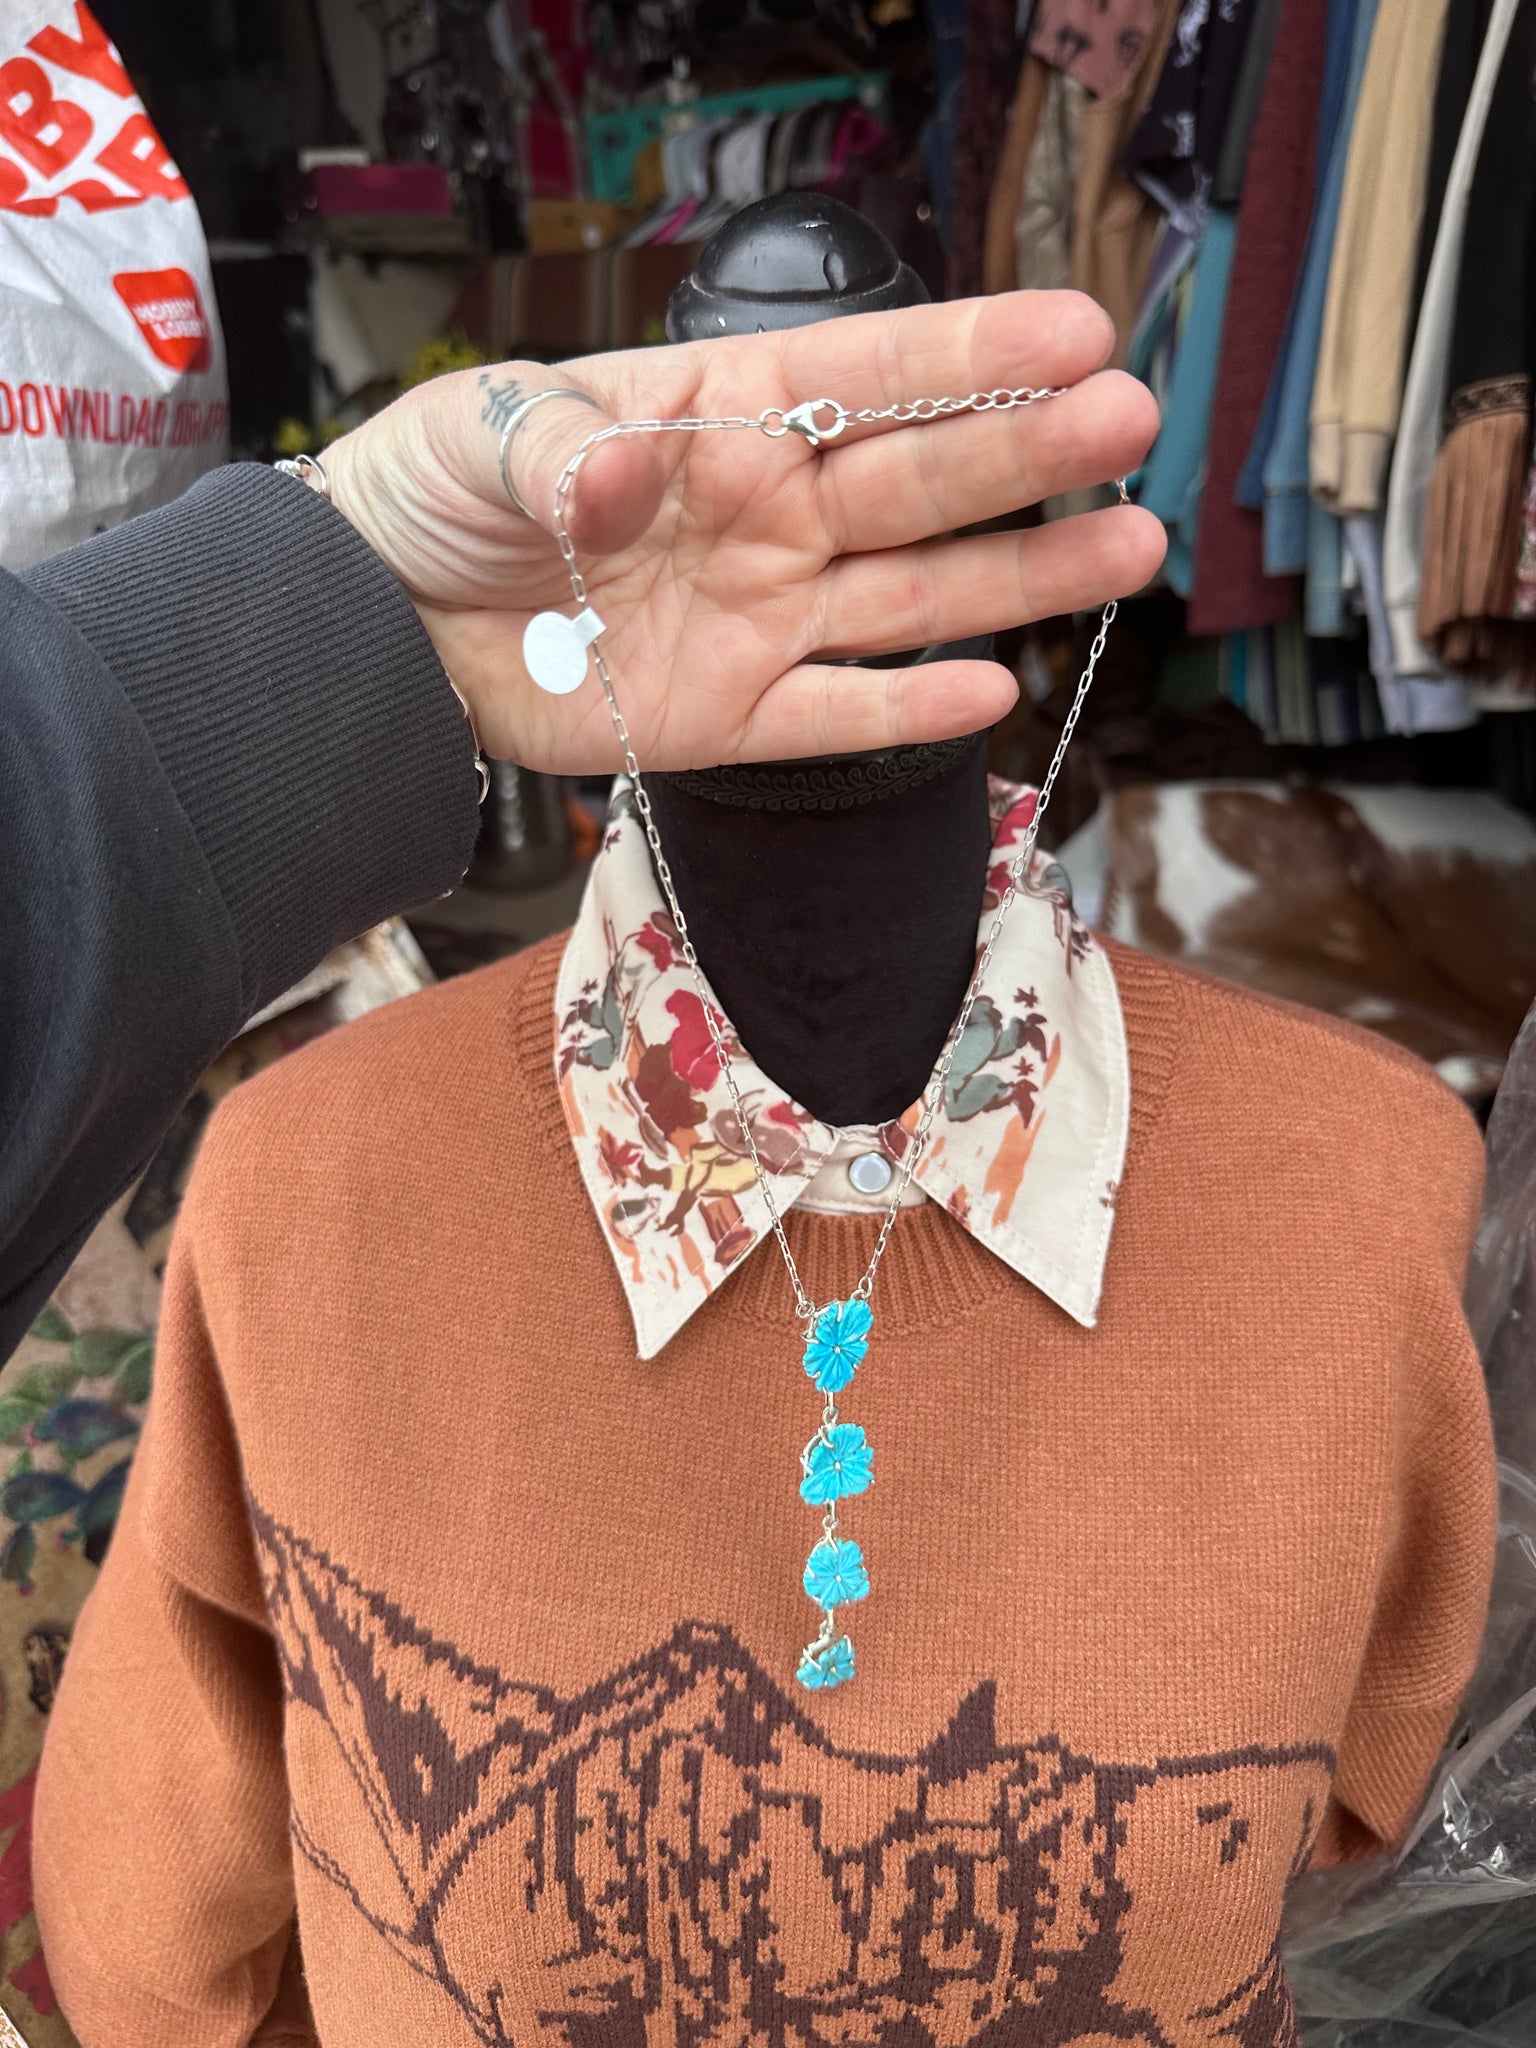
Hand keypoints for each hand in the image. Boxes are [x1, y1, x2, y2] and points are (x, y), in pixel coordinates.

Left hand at [323, 292, 1163, 771]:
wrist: (381, 625)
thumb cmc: (437, 495)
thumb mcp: (483, 435)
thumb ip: (564, 447)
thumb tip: (627, 472)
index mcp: (720, 411)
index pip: (865, 374)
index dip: (969, 357)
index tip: (1074, 332)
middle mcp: (769, 510)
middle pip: (919, 480)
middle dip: (1025, 451)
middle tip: (1129, 421)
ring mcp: (763, 615)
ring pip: (916, 595)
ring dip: (1022, 576)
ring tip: (1130, 546)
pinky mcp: (734, 716)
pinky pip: (838, 713)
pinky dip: (910, 708)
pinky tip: (994, 687)